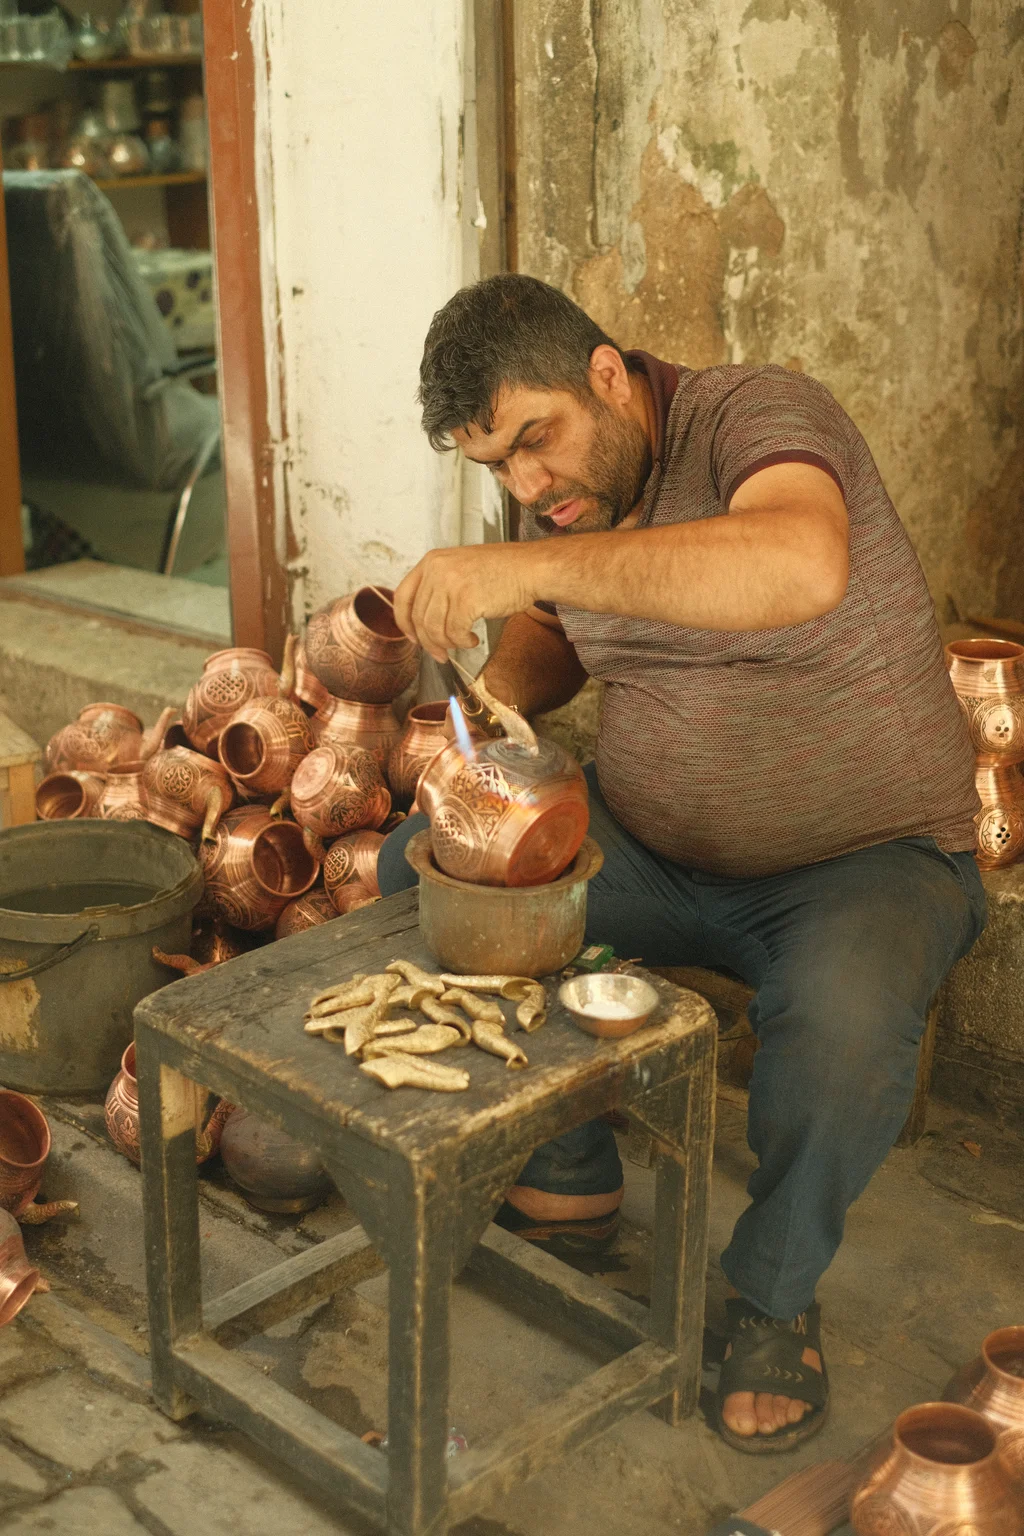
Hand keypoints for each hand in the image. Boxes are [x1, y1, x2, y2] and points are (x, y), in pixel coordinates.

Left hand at [392, 544, 540, 660]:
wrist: (531, 569)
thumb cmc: (502, 571)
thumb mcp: (460, 568)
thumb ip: (439, 587)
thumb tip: (424, 623)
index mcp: (432, 561)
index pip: (403, 596)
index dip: (404, 622)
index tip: (413, 637)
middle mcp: (437, 570)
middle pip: (418, 617)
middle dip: (428, 642)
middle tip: (441, 654)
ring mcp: (451, 584)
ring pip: (434, 628)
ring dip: (447, 643)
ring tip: (462, 643)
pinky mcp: (466, 600)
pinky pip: (454, 632)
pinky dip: (463, 642)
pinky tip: (474, 639)